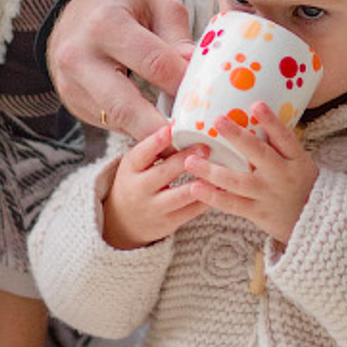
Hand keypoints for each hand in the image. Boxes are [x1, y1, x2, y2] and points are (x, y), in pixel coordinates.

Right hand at [46, 0, 193, 141]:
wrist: (75, 16)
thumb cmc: (124, 10)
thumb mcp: (156, 8)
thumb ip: (178, 39)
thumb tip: (196, 75)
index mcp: (106, 24)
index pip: (154, 64)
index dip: (183, 85)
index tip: (207, 102)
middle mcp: (80, 57)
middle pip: (127, 107)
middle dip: (162, 131)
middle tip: (193, 143)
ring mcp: (71, 85)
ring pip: (118, 122)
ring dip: (150, 136)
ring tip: (181, 141)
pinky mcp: (72, 103)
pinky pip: (110, 123)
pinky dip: (136, 129)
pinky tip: (155, 127)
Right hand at [102, 123, 209, 248]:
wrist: (124, 221)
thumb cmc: (136, 181)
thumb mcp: (136, 164)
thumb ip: (154, 148)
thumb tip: (184, 124)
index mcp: (131, 168)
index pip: (141, 154)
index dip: (154, 143)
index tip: (169, 130)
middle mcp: (140, 189)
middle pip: (164, 173)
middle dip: (185, 160)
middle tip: (205, 148)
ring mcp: (154, 208)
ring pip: (180, 195)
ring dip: (201, 183)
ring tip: (219, 170)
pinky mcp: (169, 222)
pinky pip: (192, 211)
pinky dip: (208, 198)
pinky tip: (222, 188)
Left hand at [183, 103, 317, 245]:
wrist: (311, 219)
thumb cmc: (297, 180)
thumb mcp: (298, 160)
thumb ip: (278, 142)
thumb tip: (253, 109)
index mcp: (295, 159)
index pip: (285, 137)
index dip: (272, 122)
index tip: (256, 105)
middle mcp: (281, 176)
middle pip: (260, 155)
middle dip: (238, 137)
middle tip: (218, 120)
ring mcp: (267, 195)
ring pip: (238, 182)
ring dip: (212, 171)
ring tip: (190, 161)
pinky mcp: (256, 212)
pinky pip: (232, 204)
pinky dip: (213, 197)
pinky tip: (195, 187)